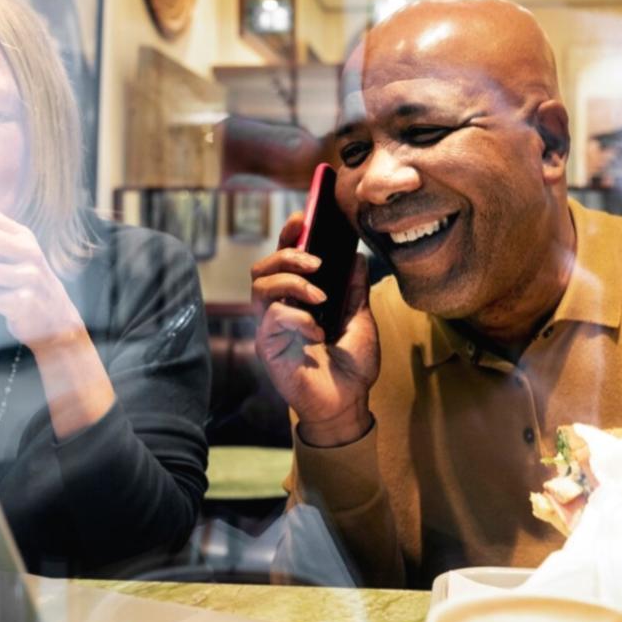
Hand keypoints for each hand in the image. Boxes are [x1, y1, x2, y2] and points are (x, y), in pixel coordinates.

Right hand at [251, 212, 378, 446]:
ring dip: (292, 284)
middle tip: (316, 264)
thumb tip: (356, 255)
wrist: (349, 404)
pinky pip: (272, 318)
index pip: (284, 258)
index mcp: (299, 298)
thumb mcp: (360, 319)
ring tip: (320, 298)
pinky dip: (297, 319)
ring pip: (261, 287)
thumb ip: (354, 289)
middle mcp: (279, 309)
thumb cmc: (352, 366)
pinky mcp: (268, 348)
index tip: (303, 218)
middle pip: (263, 267)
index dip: (289, 234)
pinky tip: (317, 334)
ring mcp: (271, 328)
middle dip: (287, 255)